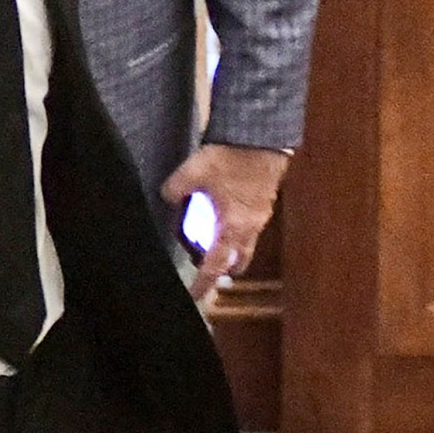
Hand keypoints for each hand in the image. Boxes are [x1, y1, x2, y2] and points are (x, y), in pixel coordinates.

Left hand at [161, 142, 290, 302]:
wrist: (262, 136)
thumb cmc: (230, 158)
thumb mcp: (192, 171)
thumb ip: (175, 189)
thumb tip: (168, 197)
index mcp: (231, 227)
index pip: (215, 265)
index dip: (204, 283)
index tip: (195, 297)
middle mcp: (249, 227)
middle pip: (237, 261)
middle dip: (223, 270)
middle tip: (206, 269)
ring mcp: (261, 216)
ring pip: (246, 244)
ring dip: (232, 249)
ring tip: (213, 242)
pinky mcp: (265, 202)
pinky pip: (252, 227)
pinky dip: (239, 230)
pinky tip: (226, 216)